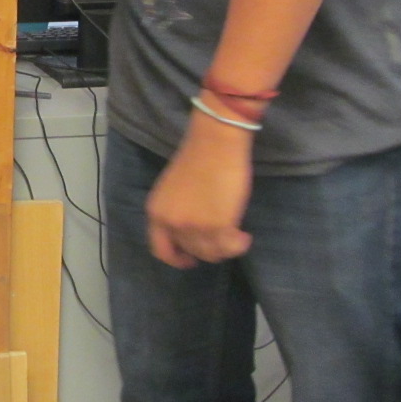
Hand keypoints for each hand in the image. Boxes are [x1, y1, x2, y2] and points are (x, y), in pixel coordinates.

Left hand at [145, 110, 254, 267]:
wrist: (215, 142)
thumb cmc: (197, 158)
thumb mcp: (173, 190)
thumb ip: (176, 212)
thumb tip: (189, 233)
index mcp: (156, 212)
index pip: (160, 250)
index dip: (176, 259)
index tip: (190, 259)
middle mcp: (171, 223)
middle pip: (191, 252)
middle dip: (207, 250)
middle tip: (222, 242)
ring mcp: (194, 227)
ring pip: (211, 254)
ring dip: (225, 248)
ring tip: (237, 237)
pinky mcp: (218, 226)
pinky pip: (230, 247)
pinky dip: (239, 245)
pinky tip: (244, 236)